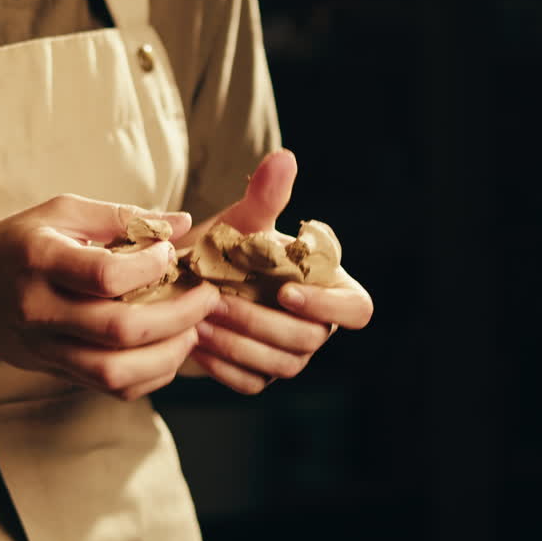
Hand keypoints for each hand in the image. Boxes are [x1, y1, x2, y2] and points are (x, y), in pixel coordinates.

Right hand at [0, 194, 222, 399]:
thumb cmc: (16, 244)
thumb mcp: (58, 212)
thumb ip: (119, 217)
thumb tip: (181, 224)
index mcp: (40, 259)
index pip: (104, 275)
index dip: (150, 266)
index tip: (168, 252)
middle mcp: (40, 309)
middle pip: (119, 330)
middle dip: (178, 316)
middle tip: (206, 297)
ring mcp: (45, 347)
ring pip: (115, 372)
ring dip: (168, 355)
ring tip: (192, 330)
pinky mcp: (54, 371)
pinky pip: (109, 387)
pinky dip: (149, 376)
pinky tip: (167, 350)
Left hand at [188, 150, 373, 393]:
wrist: (183, 282)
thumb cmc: (224, 249)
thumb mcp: (241, 221)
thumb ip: (265, 196)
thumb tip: (284, 158)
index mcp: (328, 286)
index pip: (357, 310)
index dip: (327, 306)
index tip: (284, 292)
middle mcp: (316, 324)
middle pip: (309, 339)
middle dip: (259, 321)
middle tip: (214, 301)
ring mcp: (290, 355)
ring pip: (281, 364)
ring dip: (237, 343)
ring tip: (199, 321)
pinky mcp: (259, 376)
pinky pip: (252, 382)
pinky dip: (223, 366)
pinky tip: (195, 345)